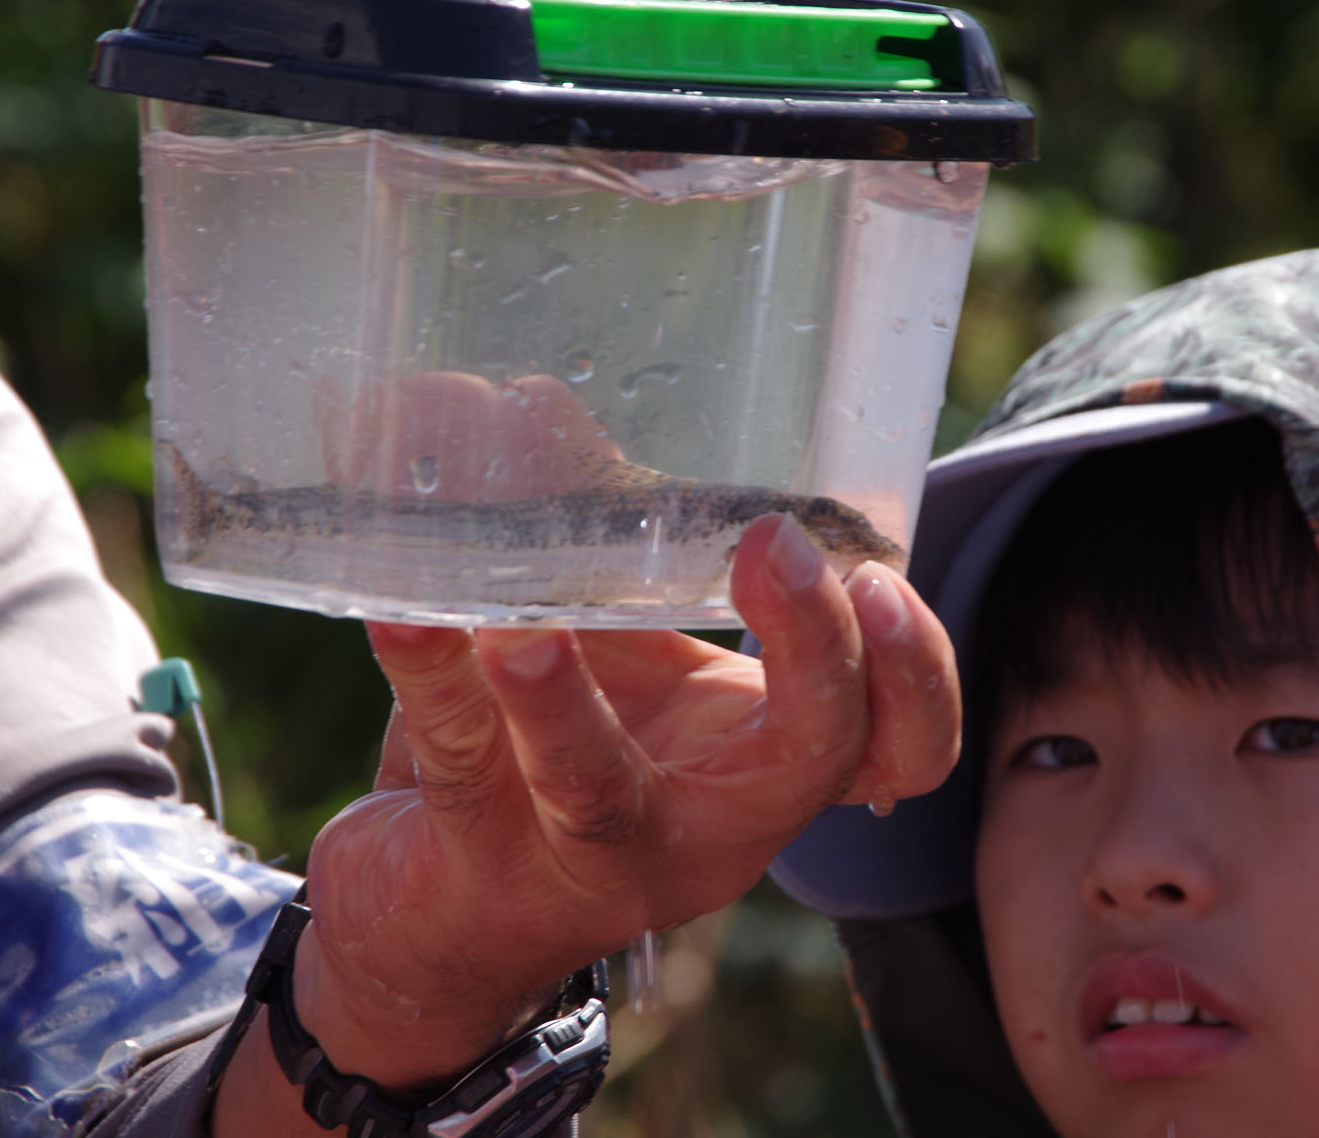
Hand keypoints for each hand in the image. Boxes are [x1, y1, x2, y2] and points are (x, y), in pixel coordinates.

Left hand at [281, 514, 957, 1095]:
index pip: (902, 748)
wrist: (433, 920)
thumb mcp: (605, 648)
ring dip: (564, 704)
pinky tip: (400, 608)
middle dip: (814, 653)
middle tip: (774, 542)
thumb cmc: (545, 762)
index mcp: (761, 768)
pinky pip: (461, 761)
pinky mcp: (480, 867)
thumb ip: (597, 536)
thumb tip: (527, 399)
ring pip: (602, 788)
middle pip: (812, 763)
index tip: (877, 576)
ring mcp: (592, 857)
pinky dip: (430, 675)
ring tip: (522, 634)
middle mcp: (703, 826)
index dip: (918, 673)